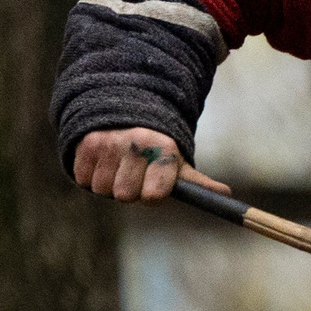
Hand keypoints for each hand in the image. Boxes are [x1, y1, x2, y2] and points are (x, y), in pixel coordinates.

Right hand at [71, 126, 231, 205]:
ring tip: (118, 166)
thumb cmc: (156, 150)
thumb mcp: (178, 163)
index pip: (153, 196)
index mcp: (162, 150)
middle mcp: (135, 144)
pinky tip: (103, 161)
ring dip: (109, 184)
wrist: (125, 114)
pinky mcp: (85, 144)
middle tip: (134, 175)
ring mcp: (108, 143)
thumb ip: (199, 183)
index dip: (151, 195)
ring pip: (102, 189)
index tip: (153, 187)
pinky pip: (83, 180)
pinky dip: (91, 176)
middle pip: (124, 196)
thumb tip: (227, 194)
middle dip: (129, 191)